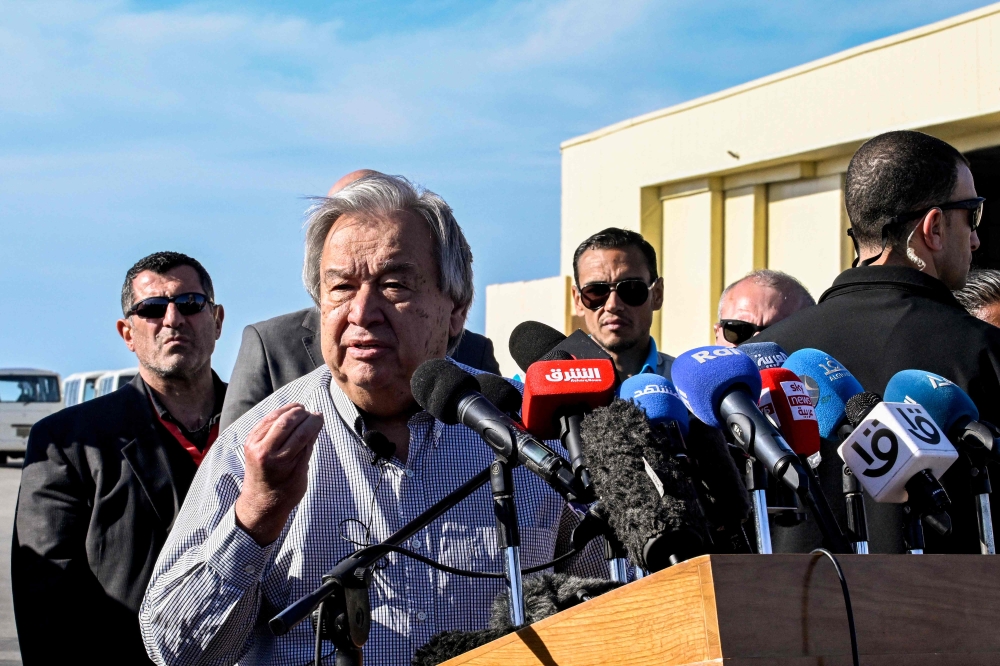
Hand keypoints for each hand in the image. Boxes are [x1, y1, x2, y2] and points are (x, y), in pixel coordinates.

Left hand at [235, 404, 323, 544]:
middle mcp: (263, 451)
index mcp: (279, 461)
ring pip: (274, 418)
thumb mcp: (301, 472)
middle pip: (286, 422)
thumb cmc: (285, 492)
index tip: (321, 417)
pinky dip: (278, 414)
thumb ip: (307, 447)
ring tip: (303, 410)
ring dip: (291, 411)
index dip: (313, 422)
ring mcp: (253, 444)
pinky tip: (289, 413)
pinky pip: (265, 421)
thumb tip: (316, 424)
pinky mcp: (249, 441)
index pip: (300, 434)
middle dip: (303, 414)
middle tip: (314, 414)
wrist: (261, 503)